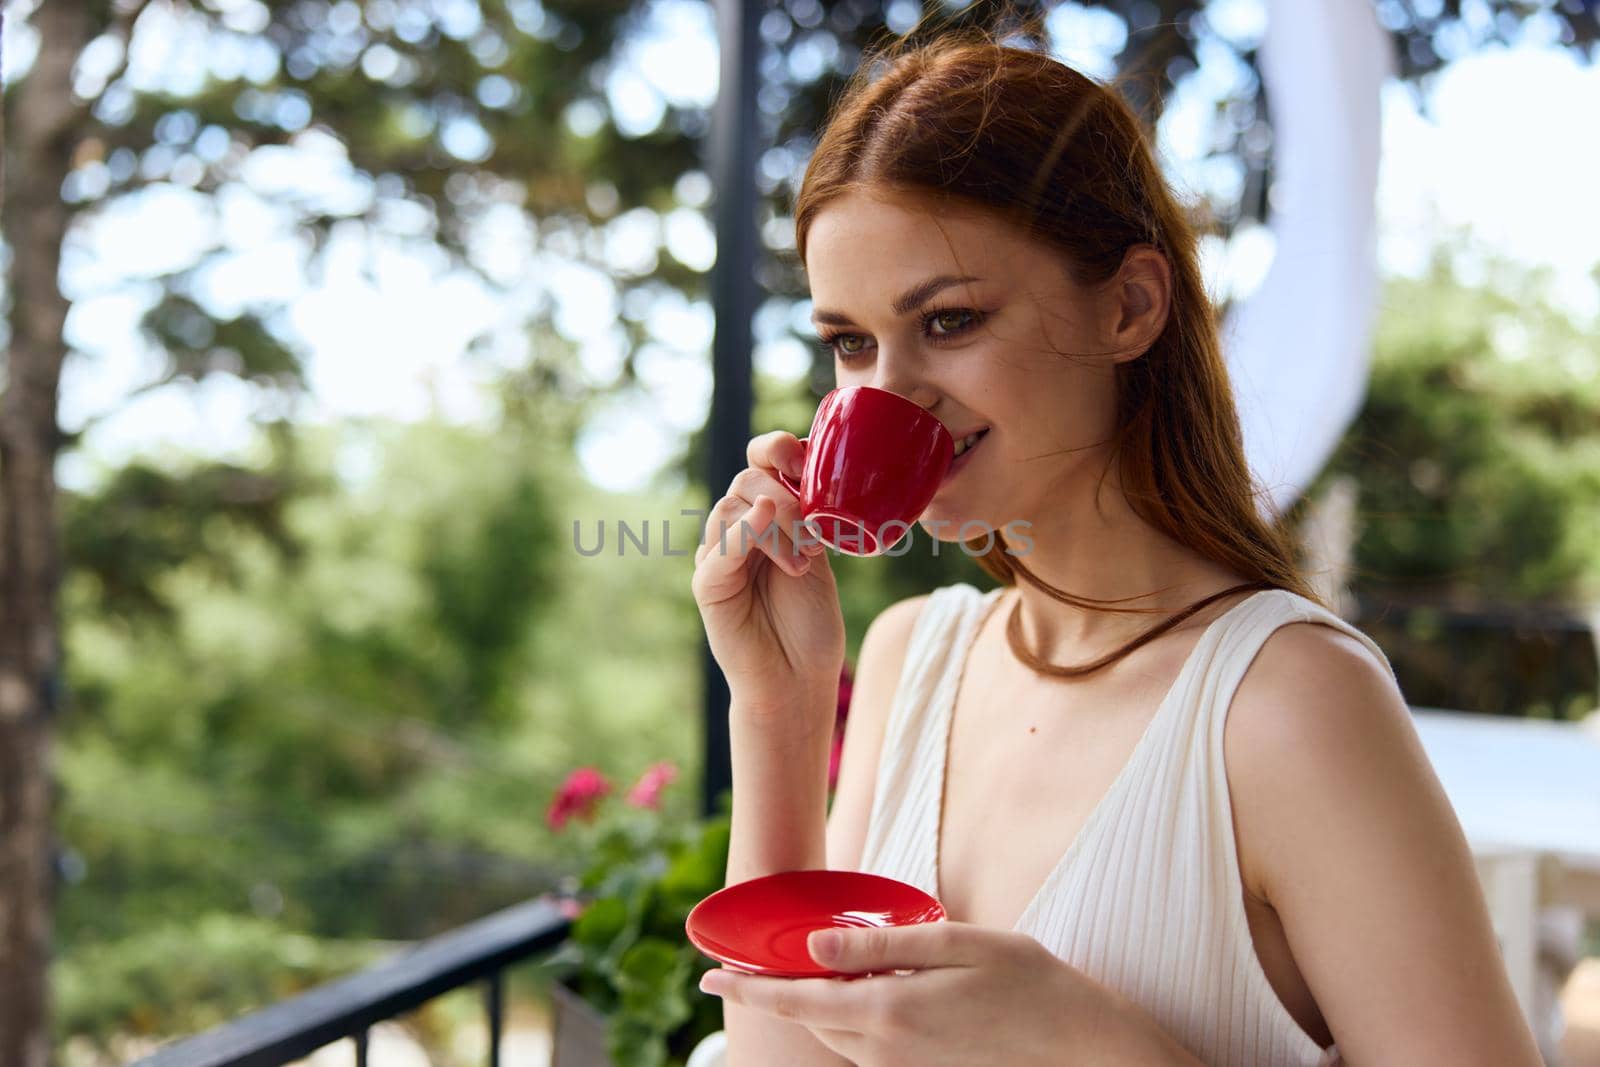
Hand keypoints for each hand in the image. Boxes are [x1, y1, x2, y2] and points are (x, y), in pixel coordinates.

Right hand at [691, 431, 844, 725]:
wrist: (798, 680)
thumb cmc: (810, 623)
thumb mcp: (820, 556)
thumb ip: (811, 514)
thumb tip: (816, 469)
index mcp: (763, 518)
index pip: (758, 461)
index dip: (778, 449)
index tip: (807, 461)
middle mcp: (735, 532)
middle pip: (747, 481)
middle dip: (785, 493)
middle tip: (814, 530)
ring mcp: (717, 557)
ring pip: (734, 509)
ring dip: (777, 525)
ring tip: (804, 560)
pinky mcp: (708, 586)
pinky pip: (719, 550)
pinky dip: (742, 532)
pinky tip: (761, 523)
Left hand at [698, 921, 1177, 1066]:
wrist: (1081, 1044)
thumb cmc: (1028, 982)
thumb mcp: (954, 945)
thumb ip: (880, 948)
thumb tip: (814, 946)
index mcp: (888, 1013)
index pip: (797, 999)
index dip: (749, 988)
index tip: (710, 976)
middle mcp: (886, 1049)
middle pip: (809, 1019)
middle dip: (772, 995)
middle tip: (741, 969)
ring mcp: (904, 1066)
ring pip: (834, 1034)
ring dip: (806, 1006)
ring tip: (788, 976)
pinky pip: (863, 1044)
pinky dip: (842, 1017)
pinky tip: (852, 993)